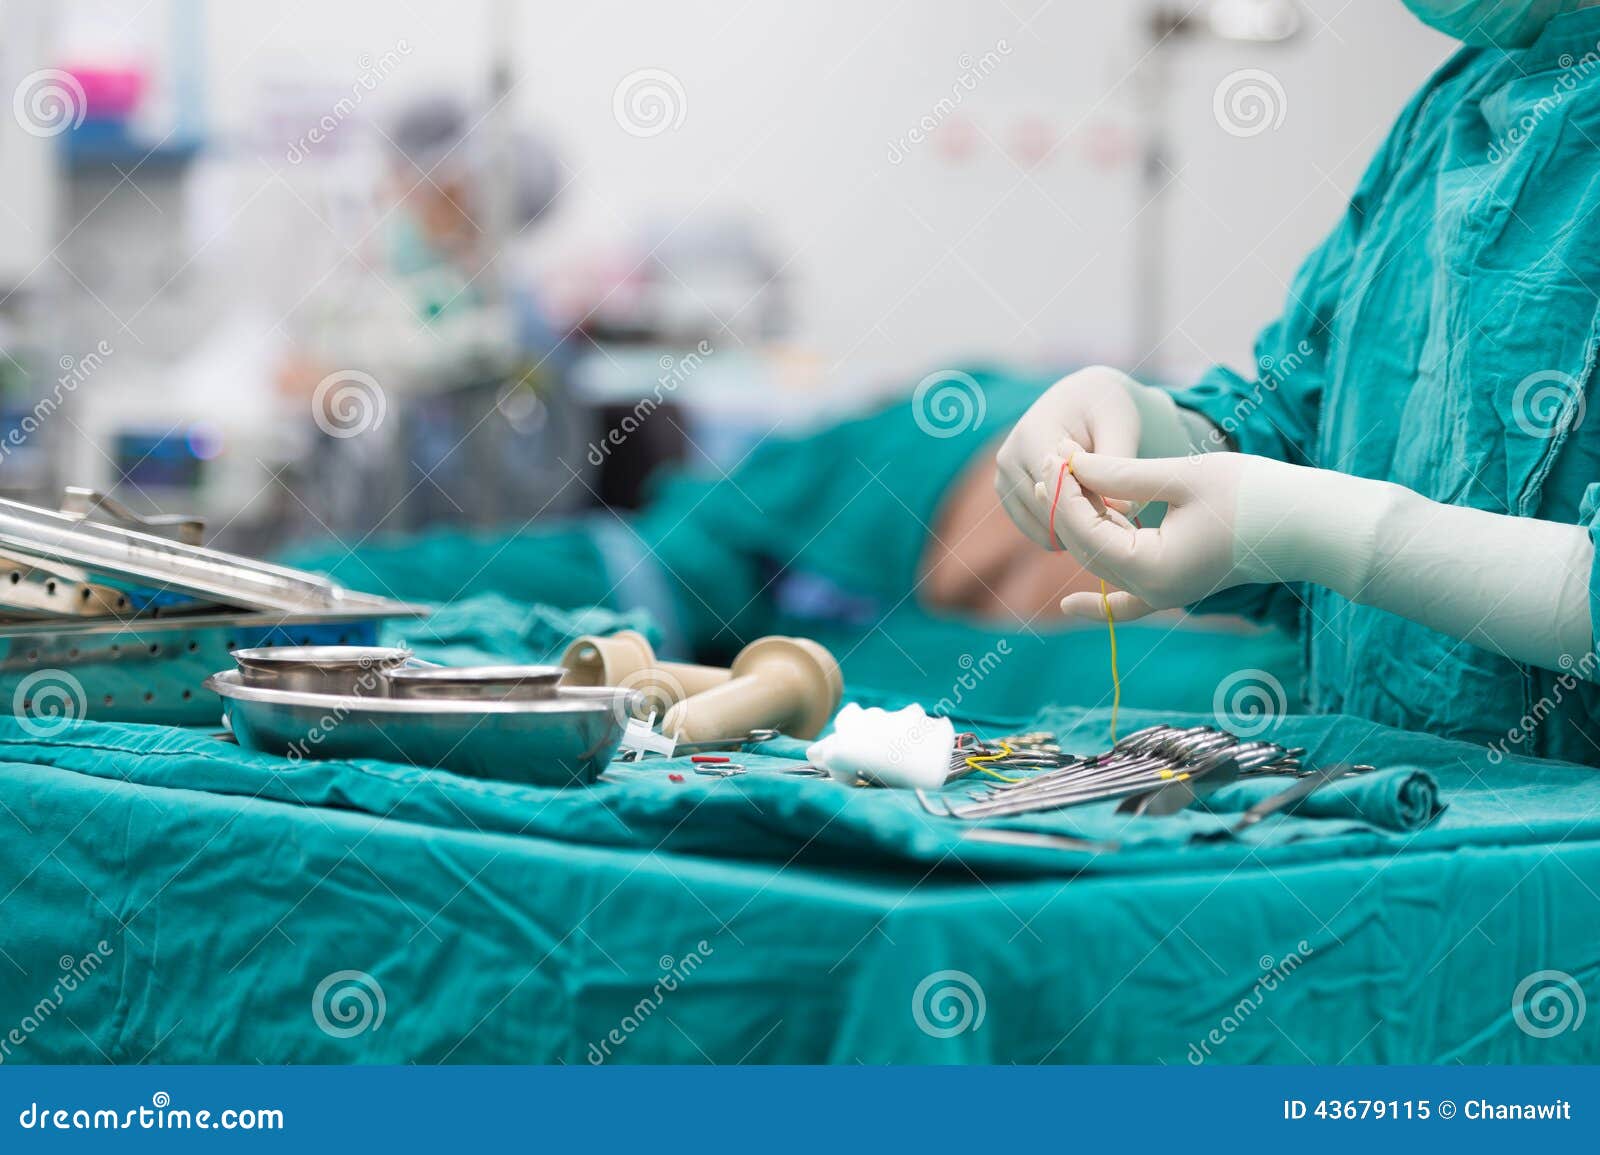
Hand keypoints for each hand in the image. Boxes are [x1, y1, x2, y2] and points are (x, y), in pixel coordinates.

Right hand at [994, 367, 1149, 548]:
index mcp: (1031, 436)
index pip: (1056, 491)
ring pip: (1039, 527)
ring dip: (1073, 532)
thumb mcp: (1119, 427)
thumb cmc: (1105, 409)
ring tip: (1107, 522)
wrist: (1083, 399)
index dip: (1092, 510)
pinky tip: (1090, 521)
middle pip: (1046, 512)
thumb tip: (1121, 511)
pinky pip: (1035, 528)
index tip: (1124, 515)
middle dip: (1084, 523)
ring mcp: (1002, 477)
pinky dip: (1062, 532)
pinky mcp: (1006, 492)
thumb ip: (1119, 467)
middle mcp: (1008, 458)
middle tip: (1120, 526)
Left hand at [1046, 449, 1598, 680]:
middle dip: (1067, 507)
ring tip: (1056, 488)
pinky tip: (1069, 605)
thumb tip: (1068, 464)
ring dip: (1081, 530)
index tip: (1051, 453)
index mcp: (1153, 569)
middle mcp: (1155, 592)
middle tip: (1048, 462)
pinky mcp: (1179, 589)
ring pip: (1105, 565)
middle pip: (1089, 549)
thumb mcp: (1183, 477)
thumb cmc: (1259, 495)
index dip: (1065, 490)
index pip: (1088, 529)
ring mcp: (1167, 596)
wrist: (1315, 526)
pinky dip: (1103, 604)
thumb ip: (1122, 475)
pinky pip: (1132, 603)